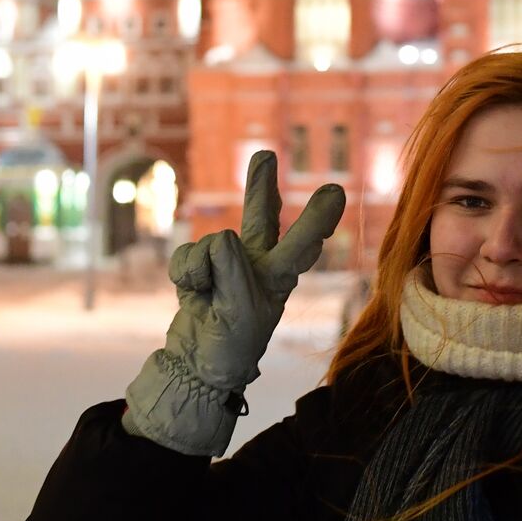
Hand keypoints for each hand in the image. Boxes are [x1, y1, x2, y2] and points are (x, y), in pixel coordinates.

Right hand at [123, 151, 345, 455]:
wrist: (196, 366)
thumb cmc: (231, 345)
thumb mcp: (240, 311)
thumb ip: (231, 268)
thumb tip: (219, 236)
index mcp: (280, 276)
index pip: (303, 242)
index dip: (318, 219)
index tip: (336, 191)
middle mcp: (258, 263)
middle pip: (261, 216)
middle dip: (261, 186)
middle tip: (265, 154)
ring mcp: (227, 263)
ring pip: (213, 241)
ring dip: (201, 270)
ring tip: (207, 297)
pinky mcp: (199, 266)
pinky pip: (187, 255)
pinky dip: (185, 275)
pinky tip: (193, 292)